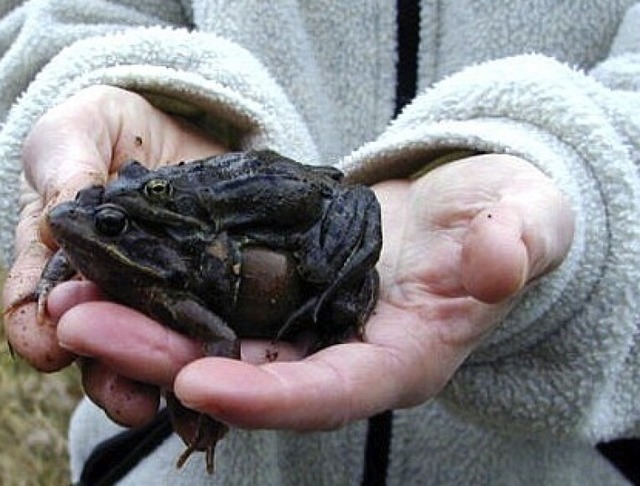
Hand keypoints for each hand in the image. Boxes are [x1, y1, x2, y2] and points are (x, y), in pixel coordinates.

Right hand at [2, 85, 226, 375]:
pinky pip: (201, 322)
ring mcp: (154, 293)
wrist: (172, 128)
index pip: (33, 300)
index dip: (36, 325)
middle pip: (95, 340)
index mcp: (57, 257)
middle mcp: (102, 288)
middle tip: (122, 391)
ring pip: (147, 345)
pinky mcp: (202, 288)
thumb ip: (65, 170)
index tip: (50, 343)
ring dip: (152, 376)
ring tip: (164, 399)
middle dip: (105, 367)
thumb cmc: (108, 130)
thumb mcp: (77, 133)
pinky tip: (218, 366)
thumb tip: (54, 222)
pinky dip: (205, 348)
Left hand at [47, 153, 573, 429]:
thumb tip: (497, 253)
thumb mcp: (521, 224)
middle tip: (87, 327)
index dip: (270, 397)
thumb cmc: (505, 221)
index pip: (334, 391)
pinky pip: (222, 300)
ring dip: (148, 325)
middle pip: (253, 373)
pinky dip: (171, 290)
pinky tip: (119, 270)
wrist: (472, 209)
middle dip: (169, 358)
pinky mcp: (289, 290)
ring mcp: (312, 325)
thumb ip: (512, 243)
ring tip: (77, 298)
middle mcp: (346, 353)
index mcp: (404, 356)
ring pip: (221, 339)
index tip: (199, 383)